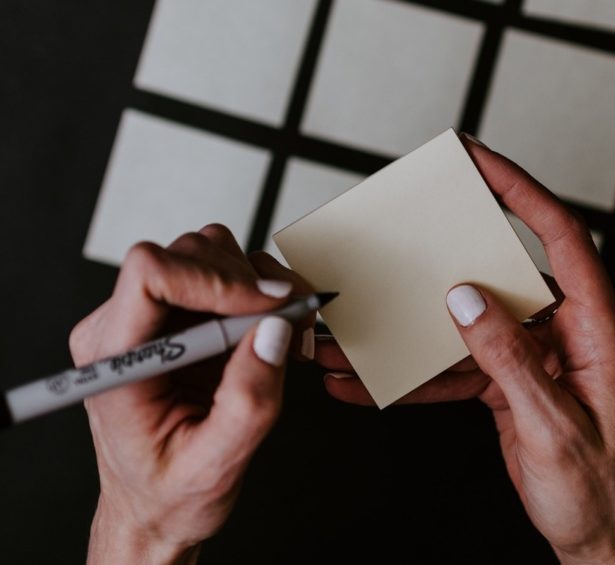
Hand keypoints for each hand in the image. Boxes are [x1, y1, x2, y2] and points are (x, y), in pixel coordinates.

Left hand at [70, 224, 313, 564]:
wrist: (156, 505)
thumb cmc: (169, 491)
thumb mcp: (215, 464)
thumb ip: (248, 402)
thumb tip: (274, 330)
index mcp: (116, 359)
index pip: (150, 275)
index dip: (216, 279)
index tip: (268, 306)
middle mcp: (125, 326)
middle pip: (188, 255)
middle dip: (250, 285)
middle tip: (292, 323)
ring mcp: (154, 317)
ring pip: (210, 254)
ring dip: (260, 285)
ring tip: (287, 329)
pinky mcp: (182, 316)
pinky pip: (226, 274)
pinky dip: (263, 292)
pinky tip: (274, 330)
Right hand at [316, 137, 614, 563]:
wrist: (596, 535)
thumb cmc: (594, 488)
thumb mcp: (554, 425)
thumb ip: (510, 359)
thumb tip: (466, 301)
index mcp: (598, 328)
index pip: (561, 237)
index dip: (520, 191)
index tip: (480, 161)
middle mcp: (565, 329)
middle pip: (502, 269)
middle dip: (449, 250)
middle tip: (410, 225)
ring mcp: (534, 353)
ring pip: (468, 321)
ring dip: (415, 328)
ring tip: (364, 329)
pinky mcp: (510, 378)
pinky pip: (458, 364)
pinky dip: (418, 373)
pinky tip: (377, 380)